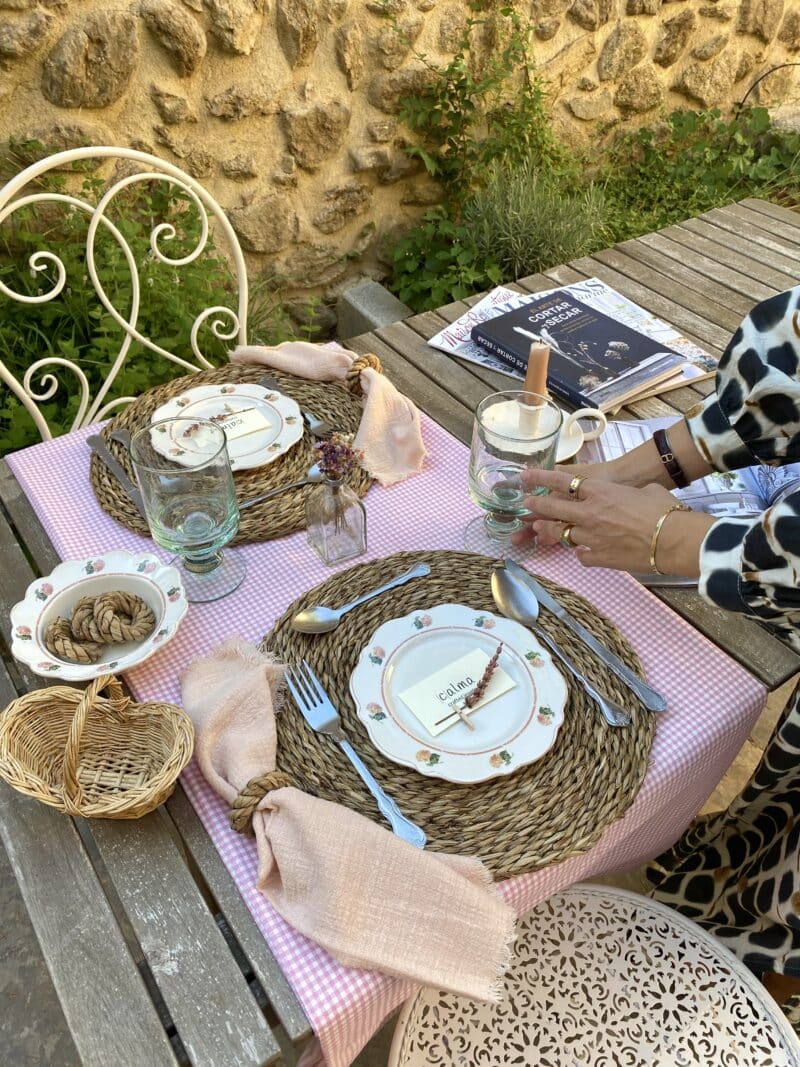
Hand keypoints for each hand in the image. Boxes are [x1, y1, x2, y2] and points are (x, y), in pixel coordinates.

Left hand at [512, 468, 709, 574]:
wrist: (673, 541)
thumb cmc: (665, 511)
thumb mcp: (646, 492)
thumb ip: (629, 495)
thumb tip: (634, 498)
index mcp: (600, 491)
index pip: (562, 481)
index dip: (540, 478)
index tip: (525, 477)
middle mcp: (589, 513)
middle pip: (552, 509)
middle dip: (536, 506)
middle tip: (526, 504)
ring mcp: (591, 537)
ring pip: (561, 534)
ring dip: (551, 531)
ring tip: (542, 529)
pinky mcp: (598, 557)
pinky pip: (581, 555)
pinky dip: (581, 552)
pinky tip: (583, 552)